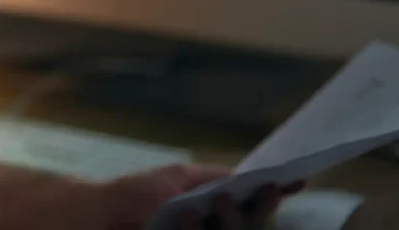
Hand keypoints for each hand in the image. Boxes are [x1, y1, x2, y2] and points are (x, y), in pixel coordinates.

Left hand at [99, 164, 303, 229]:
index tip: (297, 180)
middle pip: (249, 223)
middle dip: (261, 208)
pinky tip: (185, 218)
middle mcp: (212, 226)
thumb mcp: (179, 177)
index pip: (252, 206)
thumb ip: (215, 177)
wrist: (101, 214)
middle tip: (265, 187)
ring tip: (218, 201)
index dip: (272, 196)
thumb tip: (249, 175)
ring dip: (231, 220)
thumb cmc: (137, 193)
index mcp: (214, 208)